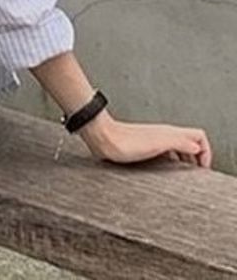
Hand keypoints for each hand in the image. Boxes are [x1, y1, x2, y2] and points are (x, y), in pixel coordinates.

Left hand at [78, 111, 211, 167]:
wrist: (102, 140)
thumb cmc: (124, 142)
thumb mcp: (158, 143)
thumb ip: (179, 143)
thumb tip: (197, 148)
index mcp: (170, 133)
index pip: (199, 136)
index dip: (206, 152)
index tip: (201, 168)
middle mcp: (164, 135)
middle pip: (191, 144)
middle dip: (197, 159)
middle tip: (195, 174)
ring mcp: (154, 142)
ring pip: (178, 150)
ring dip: (184, 162)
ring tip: (182, 175)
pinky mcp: (144, 149)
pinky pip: (165, 156)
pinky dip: (171, 164)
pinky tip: (164, 173)